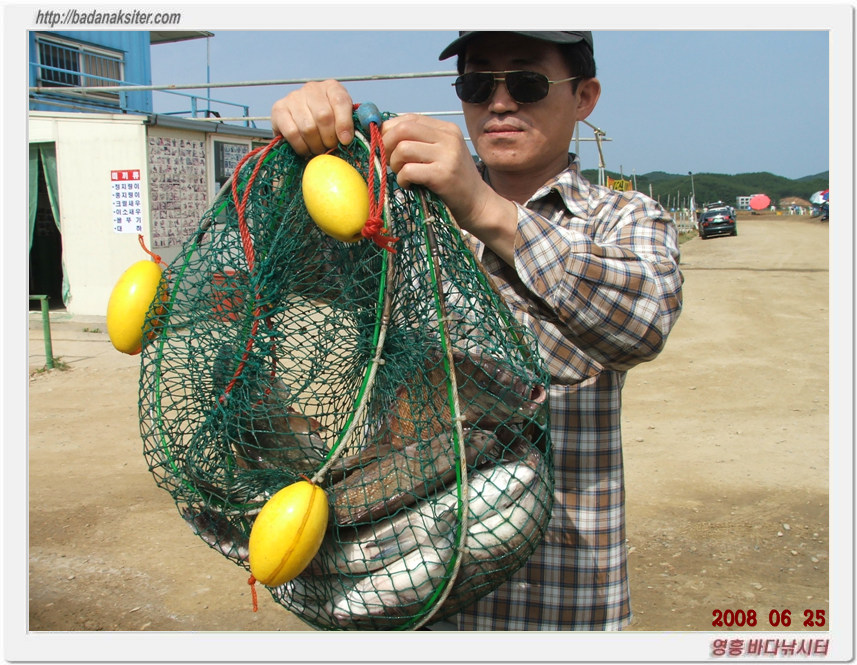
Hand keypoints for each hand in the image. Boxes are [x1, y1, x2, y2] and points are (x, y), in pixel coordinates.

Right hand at [270, 80, 354, 155]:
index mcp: (332, 88)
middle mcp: (312, 88)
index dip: (344, 123)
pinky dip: (301, 146)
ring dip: (315, 145)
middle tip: (330, 148)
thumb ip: (357, 122)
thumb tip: (370, 124)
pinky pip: (292, 132)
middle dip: (329, 139)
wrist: (299, 124)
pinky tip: (306, 149)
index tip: (345, 141)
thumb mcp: (344, 120)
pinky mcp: (278, 109)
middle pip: (324, 116)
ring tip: (318, 150)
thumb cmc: (328, 126)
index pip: (340, 101)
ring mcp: (293, 97)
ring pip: (308, 127)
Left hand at [382, 115, 518, 262]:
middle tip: (391, 163)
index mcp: (447, 129)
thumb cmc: (454, 182)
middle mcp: (449, 137)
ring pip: (402, 149)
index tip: (387, 148)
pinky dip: (402, 180)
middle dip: (387, 146)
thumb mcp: (441, 154)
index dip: (389, 131)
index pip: (408, 118)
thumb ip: (420, 142)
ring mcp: (448, 155)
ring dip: (394, 164)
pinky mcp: (443, 175)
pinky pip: (408, 171)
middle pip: (402, 129)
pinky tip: (410, 185)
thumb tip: (384, 135)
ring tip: (403, 175)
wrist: (479, 205)